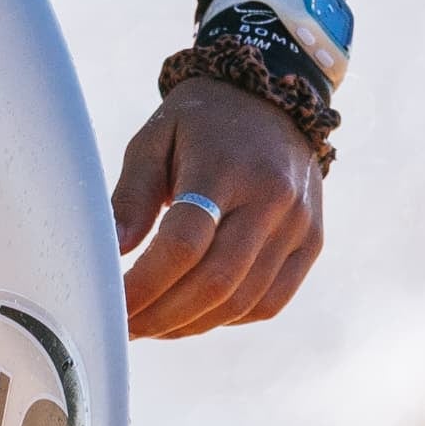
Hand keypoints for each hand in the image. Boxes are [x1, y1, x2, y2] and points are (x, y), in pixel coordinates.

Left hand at [109, 76, 325, 337]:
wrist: (274, 96)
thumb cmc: (201, 121)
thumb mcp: (155, 138)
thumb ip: (132, 195)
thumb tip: (111, 252)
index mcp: (225, 167)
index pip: (184, 243)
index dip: (145, 283)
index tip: (111, 304)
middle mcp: (270, 198)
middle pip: (215, 281)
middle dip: (163, 316)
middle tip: (126, 328)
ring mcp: (298, 224)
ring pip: (243, 300)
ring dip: (191, 324)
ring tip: (153, 327)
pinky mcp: (313, 242)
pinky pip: (270, 301)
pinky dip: (228, 318)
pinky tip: (195, 316)